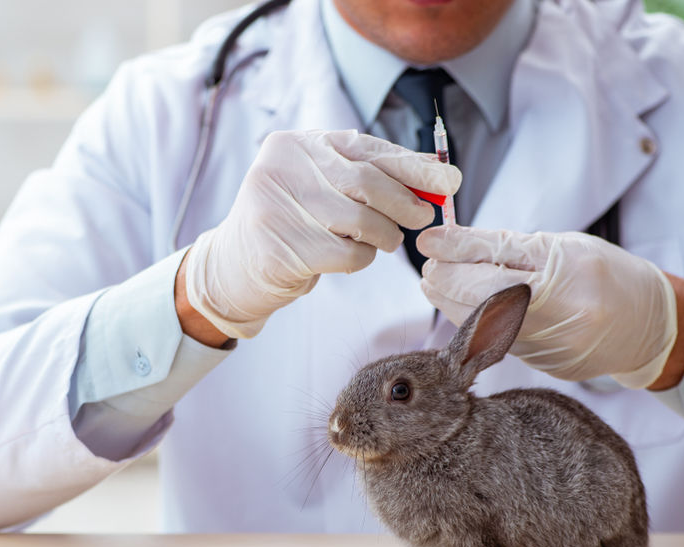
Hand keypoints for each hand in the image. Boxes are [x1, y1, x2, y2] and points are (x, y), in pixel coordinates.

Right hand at [183, 129, 460, 338]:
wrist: (233, 266)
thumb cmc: (291, 222)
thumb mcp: (322, 185)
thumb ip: (369, 176)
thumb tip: (437, 177)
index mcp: (296, 143)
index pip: (367, 149)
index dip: (414, 166)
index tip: (450, 181)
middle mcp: (282, 167)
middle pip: (368, 183)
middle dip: (406, 203)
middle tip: (422, 218)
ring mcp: (277, 207)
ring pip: (363, 221)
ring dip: (385, 236)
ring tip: (382, 241)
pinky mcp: (280, 248)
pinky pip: (349, 254)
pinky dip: (363, 258)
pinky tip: (352, 256)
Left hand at [417, 226, 677, 388]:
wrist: (650, 326)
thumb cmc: (604, 273)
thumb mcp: (557, 246)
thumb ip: (497, 245)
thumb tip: (440, 240)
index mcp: (564, 284)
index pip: (488, 275)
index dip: (452, 257)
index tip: (429, 242)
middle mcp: (557, 323)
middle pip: (478, 305)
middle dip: (445, 282)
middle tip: (432, 265)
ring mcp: (548, 352)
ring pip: (480, 327)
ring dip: (454, 302)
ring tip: (444, 281)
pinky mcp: (542, 368)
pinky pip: (496, 341)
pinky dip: (477, 320)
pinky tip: (471, 304)